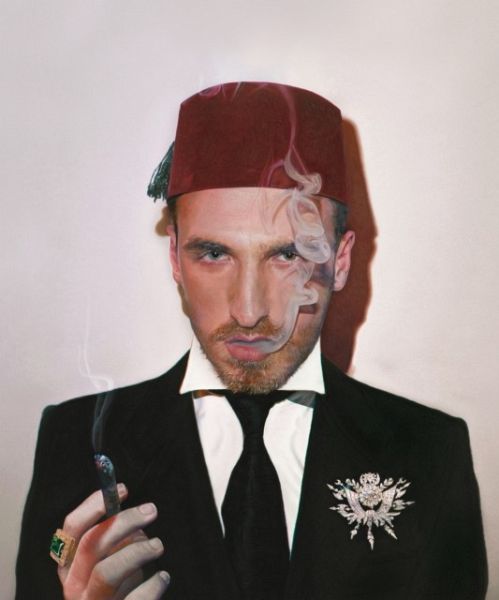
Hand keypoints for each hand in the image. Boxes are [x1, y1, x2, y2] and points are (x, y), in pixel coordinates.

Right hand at [58, 484, 169, 598]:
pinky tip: (162, 577)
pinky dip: (152, 585)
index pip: (72, 529)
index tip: (122, 490)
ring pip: (106, 573)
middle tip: (151, 510)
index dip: (95, 505)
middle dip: (123, 521)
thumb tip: (136, 514)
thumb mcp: (109, 561)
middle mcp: (74, 586)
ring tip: (158, 545)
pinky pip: (134, 599)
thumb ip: (114, 540)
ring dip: (137, 552)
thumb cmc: (116, 590)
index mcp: (70, 566)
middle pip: (91, 545)